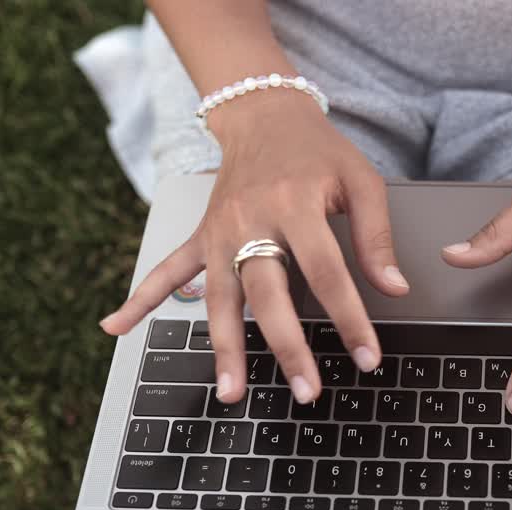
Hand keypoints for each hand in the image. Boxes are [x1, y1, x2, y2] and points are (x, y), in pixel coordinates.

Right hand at [99, 91, 409, 403]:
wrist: (264, 114)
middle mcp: (251, 221)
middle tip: (306, 392)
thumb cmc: (319, 151)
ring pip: (220, 298)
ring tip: (231, 394)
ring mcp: (219, 232)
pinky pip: (168, 270)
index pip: (327, 273)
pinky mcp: (201, 236)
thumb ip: (377, 237)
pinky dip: (140, 299)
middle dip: (287, 347)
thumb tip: (396, 290)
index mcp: (295, 205)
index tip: (367, 358)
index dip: (350, 319)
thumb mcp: (361, 180)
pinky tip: (115, 328)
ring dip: (224, 349)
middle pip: (268, 295)